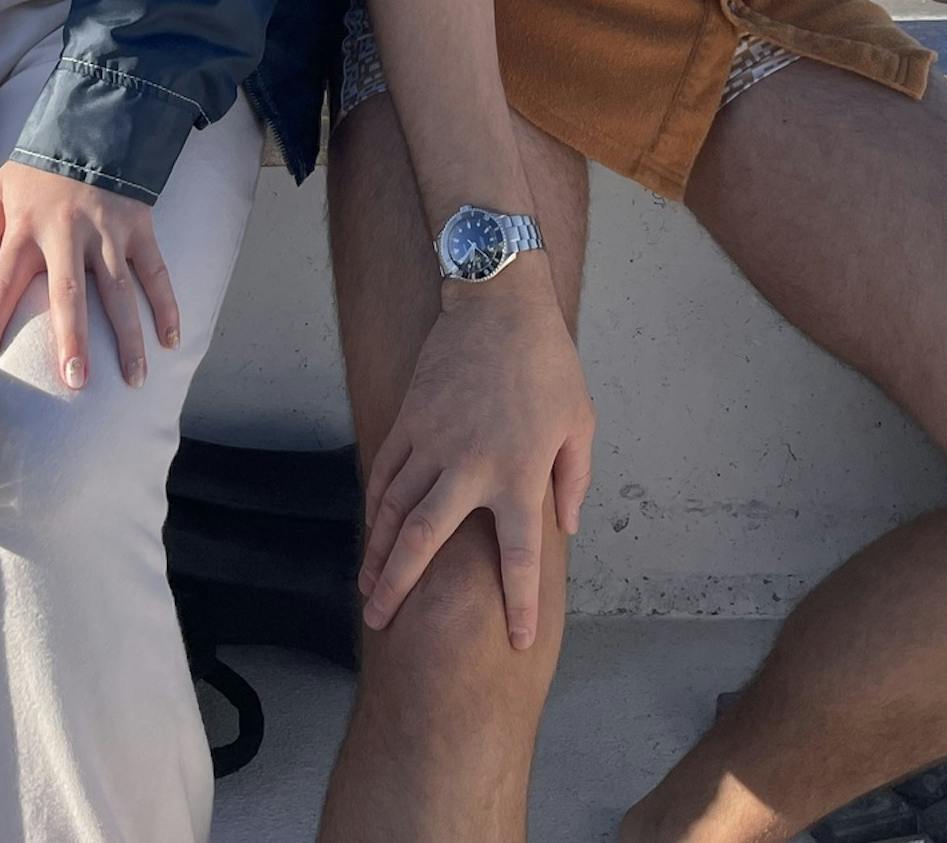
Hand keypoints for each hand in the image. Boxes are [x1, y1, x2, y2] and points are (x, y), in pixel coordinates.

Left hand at [0, 160, 179, 392]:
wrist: (92, 124)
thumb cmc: (40, 169)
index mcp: (25, 228)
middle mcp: (66, 233)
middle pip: (68, 293)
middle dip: (72, 339)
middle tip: (76, 381)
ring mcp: (107, 231)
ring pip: (119, 290)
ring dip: (128, 335)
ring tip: (134, 379)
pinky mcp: (138, 226)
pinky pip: (155, 271)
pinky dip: (166, 305)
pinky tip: (171, 340)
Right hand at [359, 264, 594, 652]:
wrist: (499, 304)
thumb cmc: (548, 364)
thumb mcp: (579, 422)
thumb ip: (573, 480)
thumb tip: (564, 527)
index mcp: (518, 475)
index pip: (518, 558)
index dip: (518, 604)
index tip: (517, 641)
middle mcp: (469, 468)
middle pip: (425, 543)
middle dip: (399, 587)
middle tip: (379, 623)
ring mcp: (432, 443)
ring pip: (394, 510)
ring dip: (377, 553)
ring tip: (367, 587)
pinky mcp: (410, 420)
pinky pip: (385, 471)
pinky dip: (376, 505)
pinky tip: (373, 528)